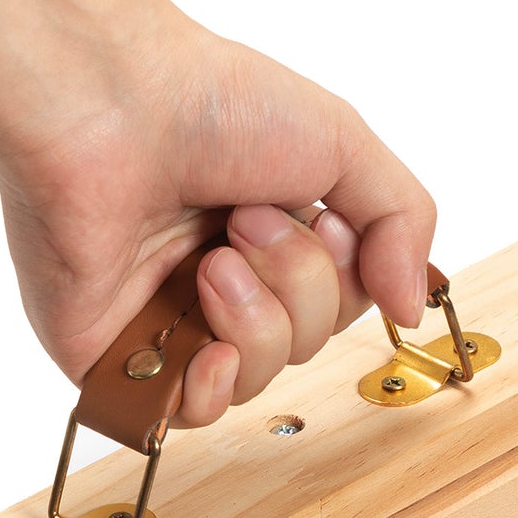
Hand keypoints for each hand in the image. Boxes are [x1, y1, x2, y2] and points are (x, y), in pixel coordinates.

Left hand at [0, 13, 436, 427]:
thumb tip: (410, 310)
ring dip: (256, 320)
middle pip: (305, 344)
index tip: (322, 221)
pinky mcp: (116, 358)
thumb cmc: (209, 103)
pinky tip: (207, 344)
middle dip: (298, 288)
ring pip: (258, 379)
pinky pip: (190, 414)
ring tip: (211, 259)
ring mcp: (167, 322)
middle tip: (246, 222)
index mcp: (268, 236)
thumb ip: (403, 222)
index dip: (345, 279)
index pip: (340, 304)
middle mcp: (219, 280)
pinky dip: (214, 388)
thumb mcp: (344, 143)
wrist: (107, 106)